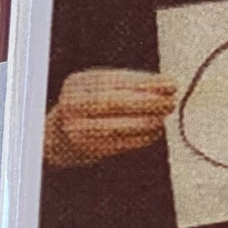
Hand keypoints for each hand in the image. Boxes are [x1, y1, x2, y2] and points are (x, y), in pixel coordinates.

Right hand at [45, 69, 176, 167]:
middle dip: (147, 102)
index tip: (170, 84)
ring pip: (116, 125)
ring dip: (145, 122)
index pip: (116, 79)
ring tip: (162, 119)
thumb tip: (166, 85)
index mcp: (79, 83)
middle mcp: (74, 103)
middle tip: (170, 103)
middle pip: (114, 102)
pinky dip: (140, 139)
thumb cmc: (88, 110)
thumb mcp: (100, 90)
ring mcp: (77, 127)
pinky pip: (118, 143)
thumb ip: (129, 86)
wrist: (57, 137)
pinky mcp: (86, 147)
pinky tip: (154, 134)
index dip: (145, 82)